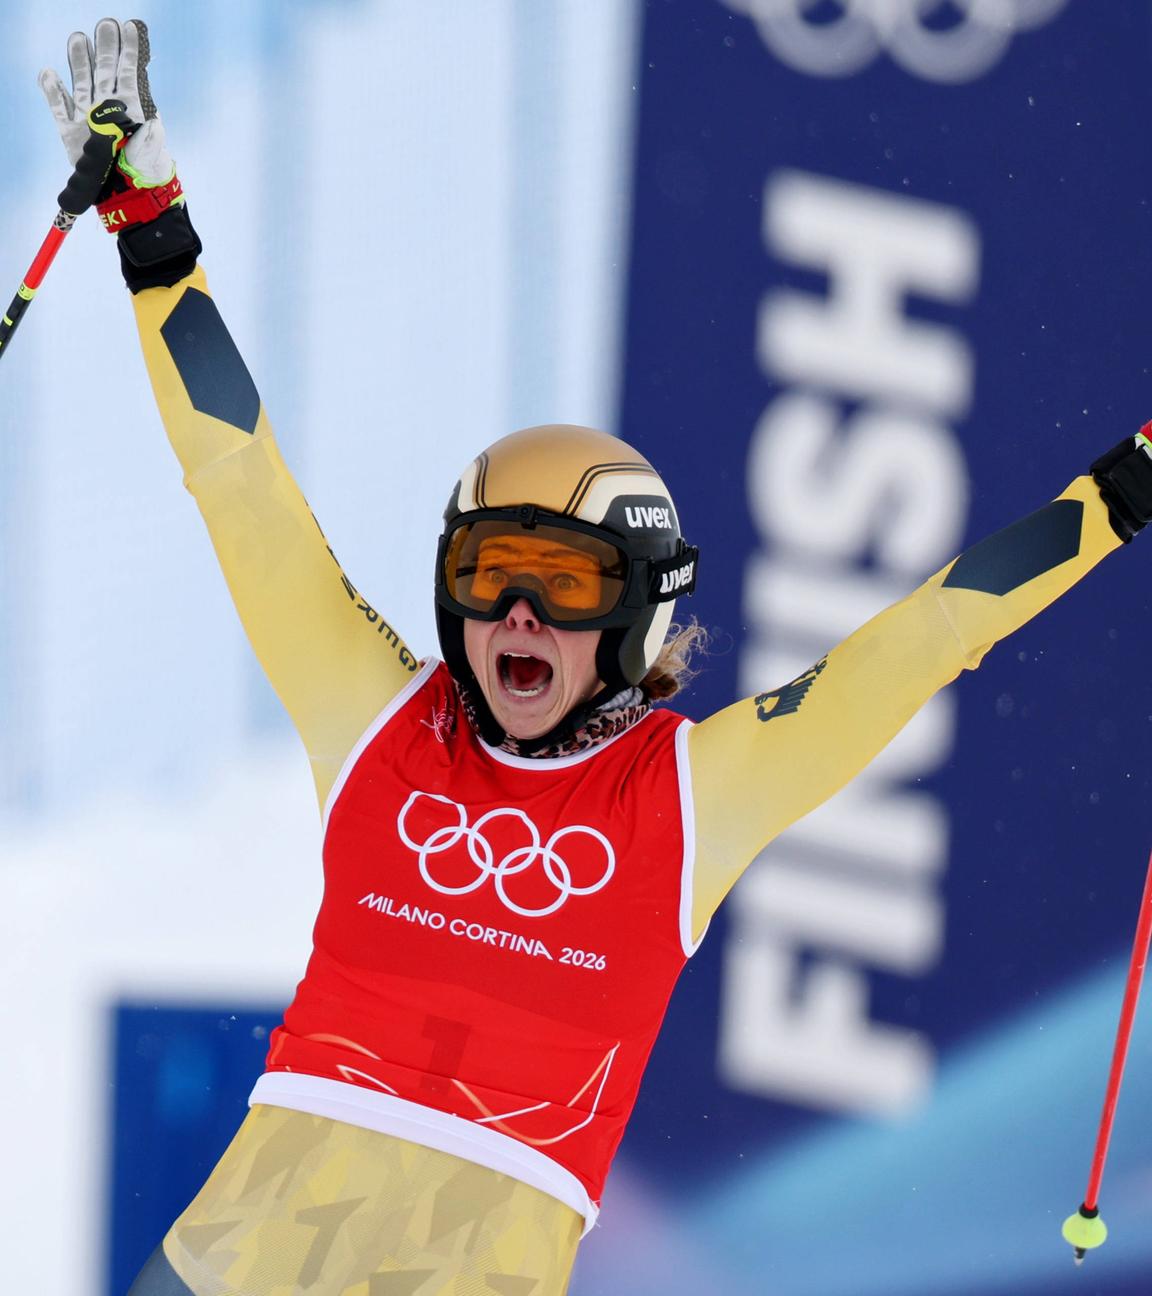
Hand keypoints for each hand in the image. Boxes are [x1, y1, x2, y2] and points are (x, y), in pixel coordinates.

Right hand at [38, 18, 199, 289]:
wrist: (130, 198)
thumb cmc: (147, 174)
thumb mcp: (152, 156)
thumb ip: (151, 138)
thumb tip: (151, 123)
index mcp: (131, 108)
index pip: (129, 73)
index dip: (128, 51)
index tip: (130, 27)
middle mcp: (108, 108)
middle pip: (104, 71)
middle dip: (105, 47)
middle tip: (105, 24)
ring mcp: (88, 119)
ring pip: (80, 83)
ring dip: (78, 61)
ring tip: (77, 38)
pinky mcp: (70, 133)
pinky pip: (58, 107)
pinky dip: (51, 90)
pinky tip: (48, 73)